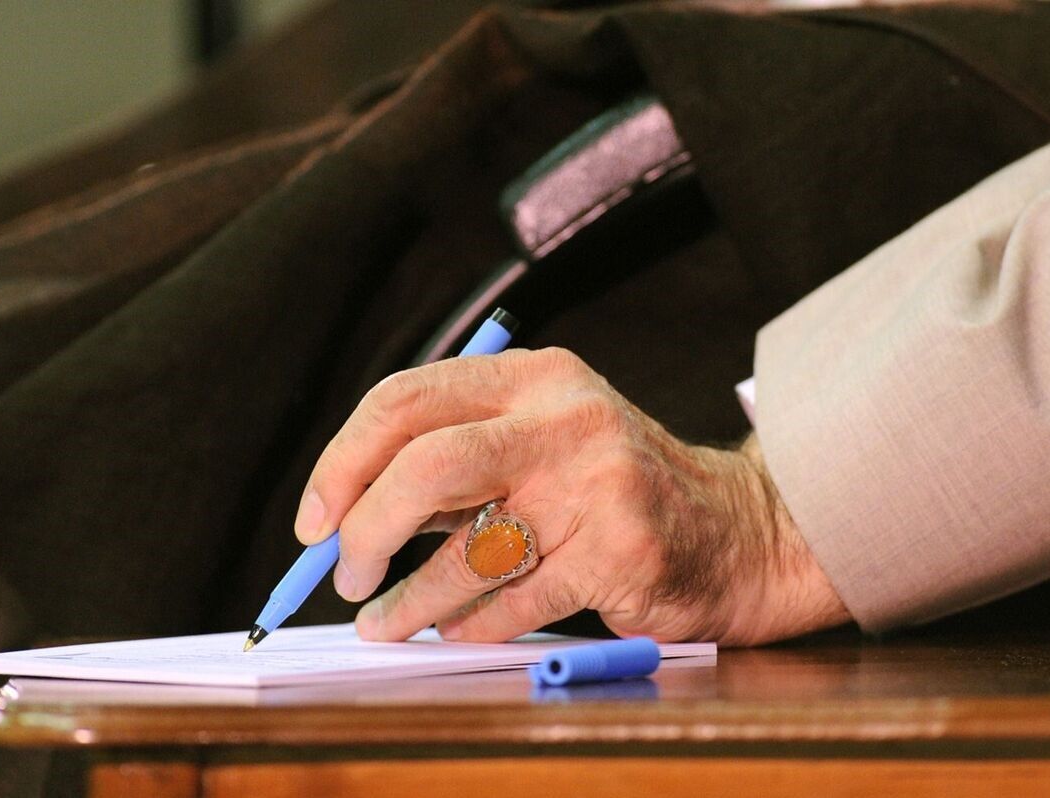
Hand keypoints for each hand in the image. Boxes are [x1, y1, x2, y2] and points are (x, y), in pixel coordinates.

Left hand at [295, 347, 849, 645]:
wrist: (735, 529)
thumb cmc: (613, 487)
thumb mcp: (539, 442)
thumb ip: (452, 464)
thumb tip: (345, 516)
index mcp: (533, 377)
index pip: (405, 398)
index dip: (342, 461)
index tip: (314, 519)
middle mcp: (564, 418)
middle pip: (425, 463)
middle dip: (364, 527)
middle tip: (345, 571)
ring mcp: (597, 484)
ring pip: (468, 549)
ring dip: (409, 599)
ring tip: (385, 622)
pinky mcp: (619, 551)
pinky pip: (515, 601)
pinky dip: (473, 625)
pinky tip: (458, 630)